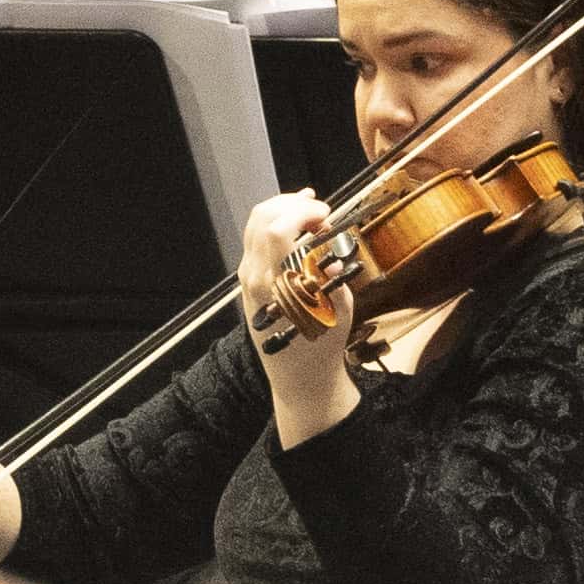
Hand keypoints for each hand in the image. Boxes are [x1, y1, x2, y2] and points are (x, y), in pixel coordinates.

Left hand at [237, 191, 357, 438]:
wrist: (298, 379)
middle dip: (292, 204)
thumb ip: (330, 277)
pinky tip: (297, 226)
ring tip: (310, 212)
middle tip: (319, 210)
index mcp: (275, 284)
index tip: (327, 214)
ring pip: (255, 225)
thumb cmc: (320, 348)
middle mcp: (254, 276)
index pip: (277, 229)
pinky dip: (276, 226)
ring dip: (283, 211)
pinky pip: (257, 242)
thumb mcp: (336, 311)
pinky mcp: (248, 281)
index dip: (303, 211)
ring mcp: (247, 278)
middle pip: (261, 218)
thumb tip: (330, 255)